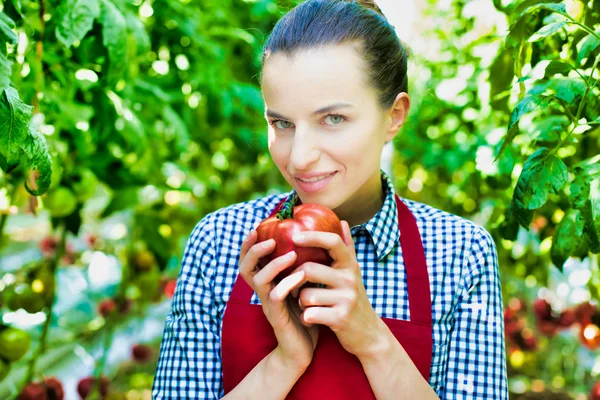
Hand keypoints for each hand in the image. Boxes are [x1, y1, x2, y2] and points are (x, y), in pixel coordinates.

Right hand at [239, 230, 319, 371]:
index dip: (250, 243)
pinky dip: (287, 284)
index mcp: (268, 283)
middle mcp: (263, 292)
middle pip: (245, 267)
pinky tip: (301, 276)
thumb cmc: (303, 315)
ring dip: (274, 264)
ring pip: (259, 280)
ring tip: (291, 254)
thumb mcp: (302, 287)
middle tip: (269, 239)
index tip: (259, 227)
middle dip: (253, 250)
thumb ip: (303, 267)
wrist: (302, 351)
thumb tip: (315, 242)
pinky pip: (276, 298)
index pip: (250, 259)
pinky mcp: (277, 318)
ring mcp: (268, 305)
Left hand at [291, 221, 388, 359]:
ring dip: (300, 302)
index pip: (333, 242)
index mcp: (350, 266)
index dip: (313, 236)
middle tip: (294, 287)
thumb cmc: (354, 300)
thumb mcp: (352, 273)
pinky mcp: (341, 318)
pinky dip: (306, 317)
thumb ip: (347, 247)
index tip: (295, 237)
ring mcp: (347, 299)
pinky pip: (310, 313)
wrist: (369, 334)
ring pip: (306, 294)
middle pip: (309, 269)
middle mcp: (350, 279)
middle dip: (295, 280)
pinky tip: (311, 319)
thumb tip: (343, 221)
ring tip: (307, 305)